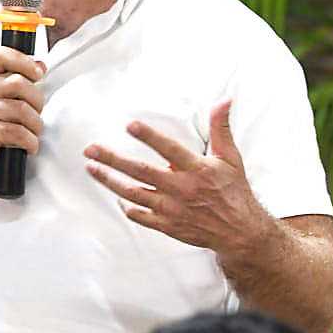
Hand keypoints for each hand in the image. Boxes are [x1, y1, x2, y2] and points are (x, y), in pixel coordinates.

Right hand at [0, 47, 45, 184]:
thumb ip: (12, 78)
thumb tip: (40, 65)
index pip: (2, 55)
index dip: (25, 62)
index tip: (38, 74)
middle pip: (19, 83)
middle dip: (37, 101)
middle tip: (35, 113)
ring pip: (22, 110)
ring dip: (35, 125)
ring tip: (32, 131)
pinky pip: (18, 132)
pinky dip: (30, 141)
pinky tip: (28, 145)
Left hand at [82, 99, 270, 254]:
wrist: (240, 231)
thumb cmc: (233, 191)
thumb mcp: (230, 157)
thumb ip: (220, 128)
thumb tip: (224, 101)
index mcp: (197, 169)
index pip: (169, 149)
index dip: (149, 136)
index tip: (130, 126)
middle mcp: (181, 189)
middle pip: (140, 171)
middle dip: (112, 159)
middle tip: (91, 149)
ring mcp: (172, 209)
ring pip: (133, 193)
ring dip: (109, 180)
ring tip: (92, 168)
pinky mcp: (167, 225)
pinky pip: (139, 215)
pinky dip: (125, 205)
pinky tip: (115, 194)